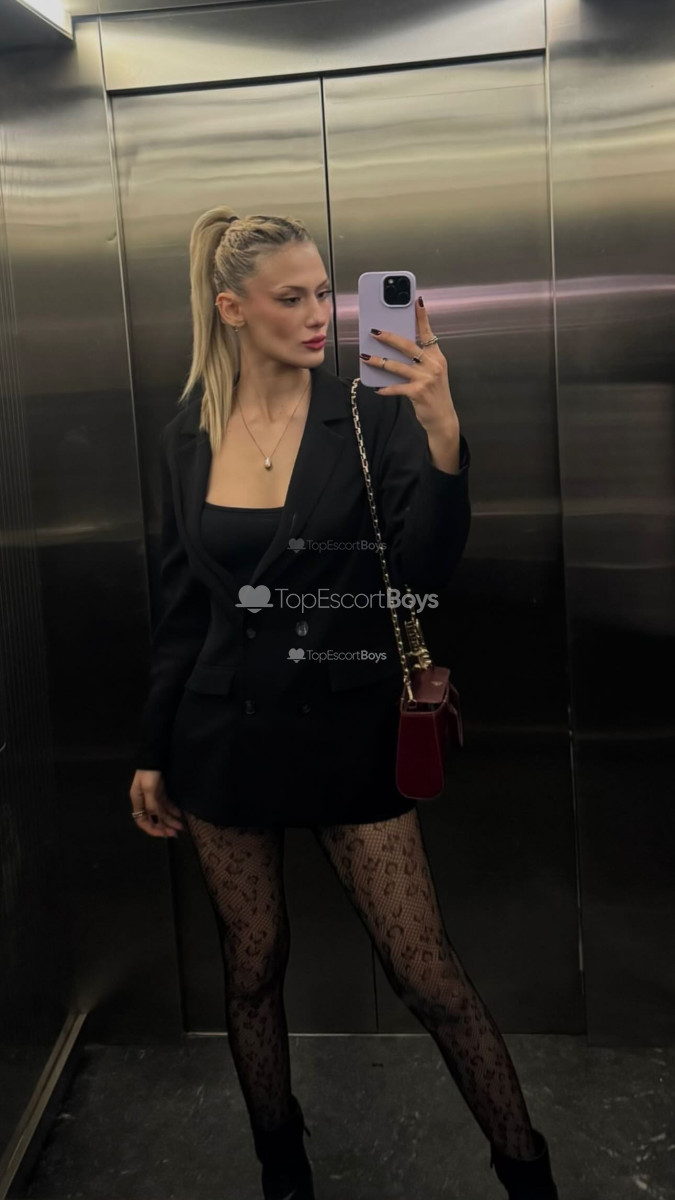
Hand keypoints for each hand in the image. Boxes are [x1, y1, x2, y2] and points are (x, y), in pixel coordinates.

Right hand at [129, 769, 184, 838]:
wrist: (154, 755)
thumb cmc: (149, 772)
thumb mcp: (149, 788)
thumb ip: (153, 804)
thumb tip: (158, 819)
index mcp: (138, 801)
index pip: (142, 822)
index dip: (153, 829)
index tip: (165, 834)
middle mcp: (144, 801)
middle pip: (153, 818)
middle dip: (164, 826)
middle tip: (176, 833)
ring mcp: (152, 796)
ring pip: (161, 812)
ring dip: (170, 820)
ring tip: (181, 826)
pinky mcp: (159, 791)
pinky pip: (166, 804)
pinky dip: (172, 810)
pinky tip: (179, 814)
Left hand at [359, 296, 458, 436]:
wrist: (443, 418)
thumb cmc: (435, 394)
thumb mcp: (432, 373)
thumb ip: (420, 360)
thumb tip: (397, 348)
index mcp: (436, 357)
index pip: (428, 333)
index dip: (421, 317)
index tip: (416, 301)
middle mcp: (433, 365)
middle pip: (408, 346)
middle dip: (389, 337)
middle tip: (374, 331)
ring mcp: (426, 378)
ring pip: (398, 365)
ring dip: (379, 361)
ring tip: (366, 356)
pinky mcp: (418, 392)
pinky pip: (396, 387)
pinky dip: (385, 388)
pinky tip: (376, 388)